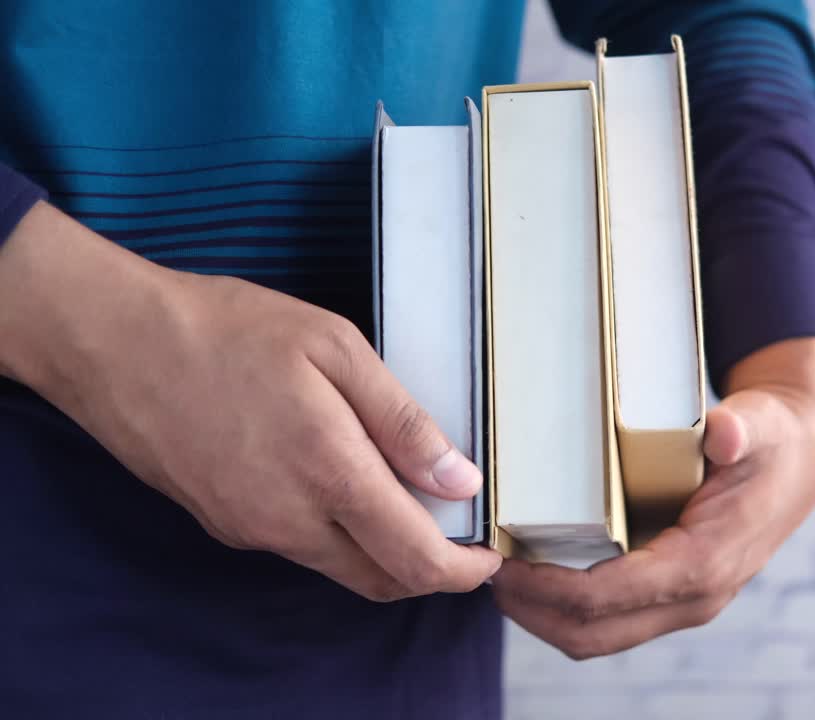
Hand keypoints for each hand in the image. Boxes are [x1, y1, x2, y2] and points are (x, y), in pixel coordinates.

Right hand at [0, 202, 500, 600]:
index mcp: (328, 473)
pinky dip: (340, 537)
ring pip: (341, 569)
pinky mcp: (224, 524)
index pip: (415, 559)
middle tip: (461, 533)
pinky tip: (345, 488)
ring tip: (412, 504)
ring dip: (386, 555)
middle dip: (432, 570)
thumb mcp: (334, 349)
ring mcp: (252, 529)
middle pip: (382, 580)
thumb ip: (403, 422)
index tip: (488, 553)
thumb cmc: (225, 331)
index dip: (463, 569)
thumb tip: (460, 480)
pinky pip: (300, 548)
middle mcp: (289, 520)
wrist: (112, 343)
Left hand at [491, 337, 814, 657]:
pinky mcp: (673, 594)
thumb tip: (725, 433)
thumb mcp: (760, 425)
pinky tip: (538, 569)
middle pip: (591, 633)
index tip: (501, 561)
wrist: (801, 457)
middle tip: (485, 570)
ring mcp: (684, 602)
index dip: (546, 587)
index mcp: (704, 565)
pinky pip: (610, 620)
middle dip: (530, 611)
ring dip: (543, 617)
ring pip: (596, 636)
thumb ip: (742, 429)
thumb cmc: (772, 440)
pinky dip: (566, 607)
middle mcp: (694, 598)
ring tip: (501, 574)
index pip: (607, 597)